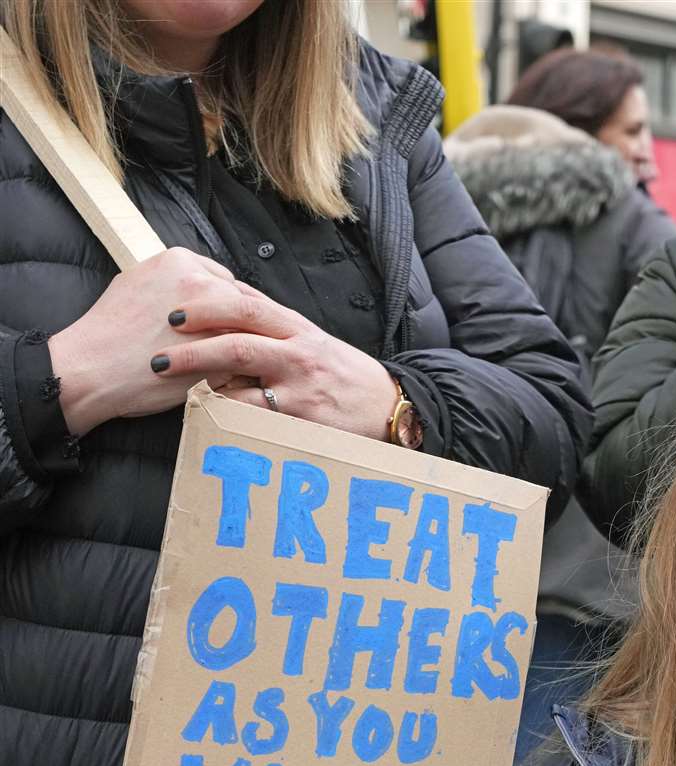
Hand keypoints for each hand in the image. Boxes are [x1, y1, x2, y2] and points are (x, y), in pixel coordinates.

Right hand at [48, 247, 239, 436]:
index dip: (219, 304)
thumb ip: (170, 283)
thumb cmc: (109, 333)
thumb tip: (189, 291)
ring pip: (244, 329)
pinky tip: (221, 375)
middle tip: (221, 343)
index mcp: (179, 261)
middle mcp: (199, 282)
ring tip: (223, 361)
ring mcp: (213, 316)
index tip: (213, 321)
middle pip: (237, 301)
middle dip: (231, 323)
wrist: (93, 366)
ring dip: (238, 344)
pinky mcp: (220, 351)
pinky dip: (236, 367)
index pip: (220, 278)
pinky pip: (242, 357)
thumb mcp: (137, 284)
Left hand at [154, 281, 399, 437]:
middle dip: (193, 348)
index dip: (207, 306)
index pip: (246, 306)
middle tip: (158, 356)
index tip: (173, 312)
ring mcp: (301, 387)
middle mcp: (297, 352)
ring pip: (244, 382)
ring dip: (205, 387)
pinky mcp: (304, 419)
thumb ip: (272, 328)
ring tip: (175, 394)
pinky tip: (209, 420)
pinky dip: (230, 418)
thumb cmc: (342, 375)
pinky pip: (258, 419)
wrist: (386, 406)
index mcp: (296, 327)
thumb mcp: (310, 342)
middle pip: (237, 341)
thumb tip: (228, 308)